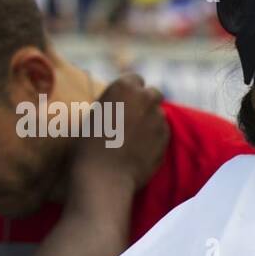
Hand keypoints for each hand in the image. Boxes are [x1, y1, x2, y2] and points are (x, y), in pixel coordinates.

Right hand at [73, 72, 168, 190]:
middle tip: (135, 118)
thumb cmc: (88, 146)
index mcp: (123, 86)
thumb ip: (113, 105)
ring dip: (152, 121)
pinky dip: (156, 137)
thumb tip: (121, 106)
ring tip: (135, 138)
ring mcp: (159, 118)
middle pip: (153, 94)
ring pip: (160, 114)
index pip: (135, 80)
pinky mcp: (166, 137)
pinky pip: (163, 132)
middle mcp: (145, 98)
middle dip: (147, 103)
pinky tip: (142, 149)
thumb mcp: (94, 115)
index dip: (130, 92)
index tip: (125, 103)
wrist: (103, 175)